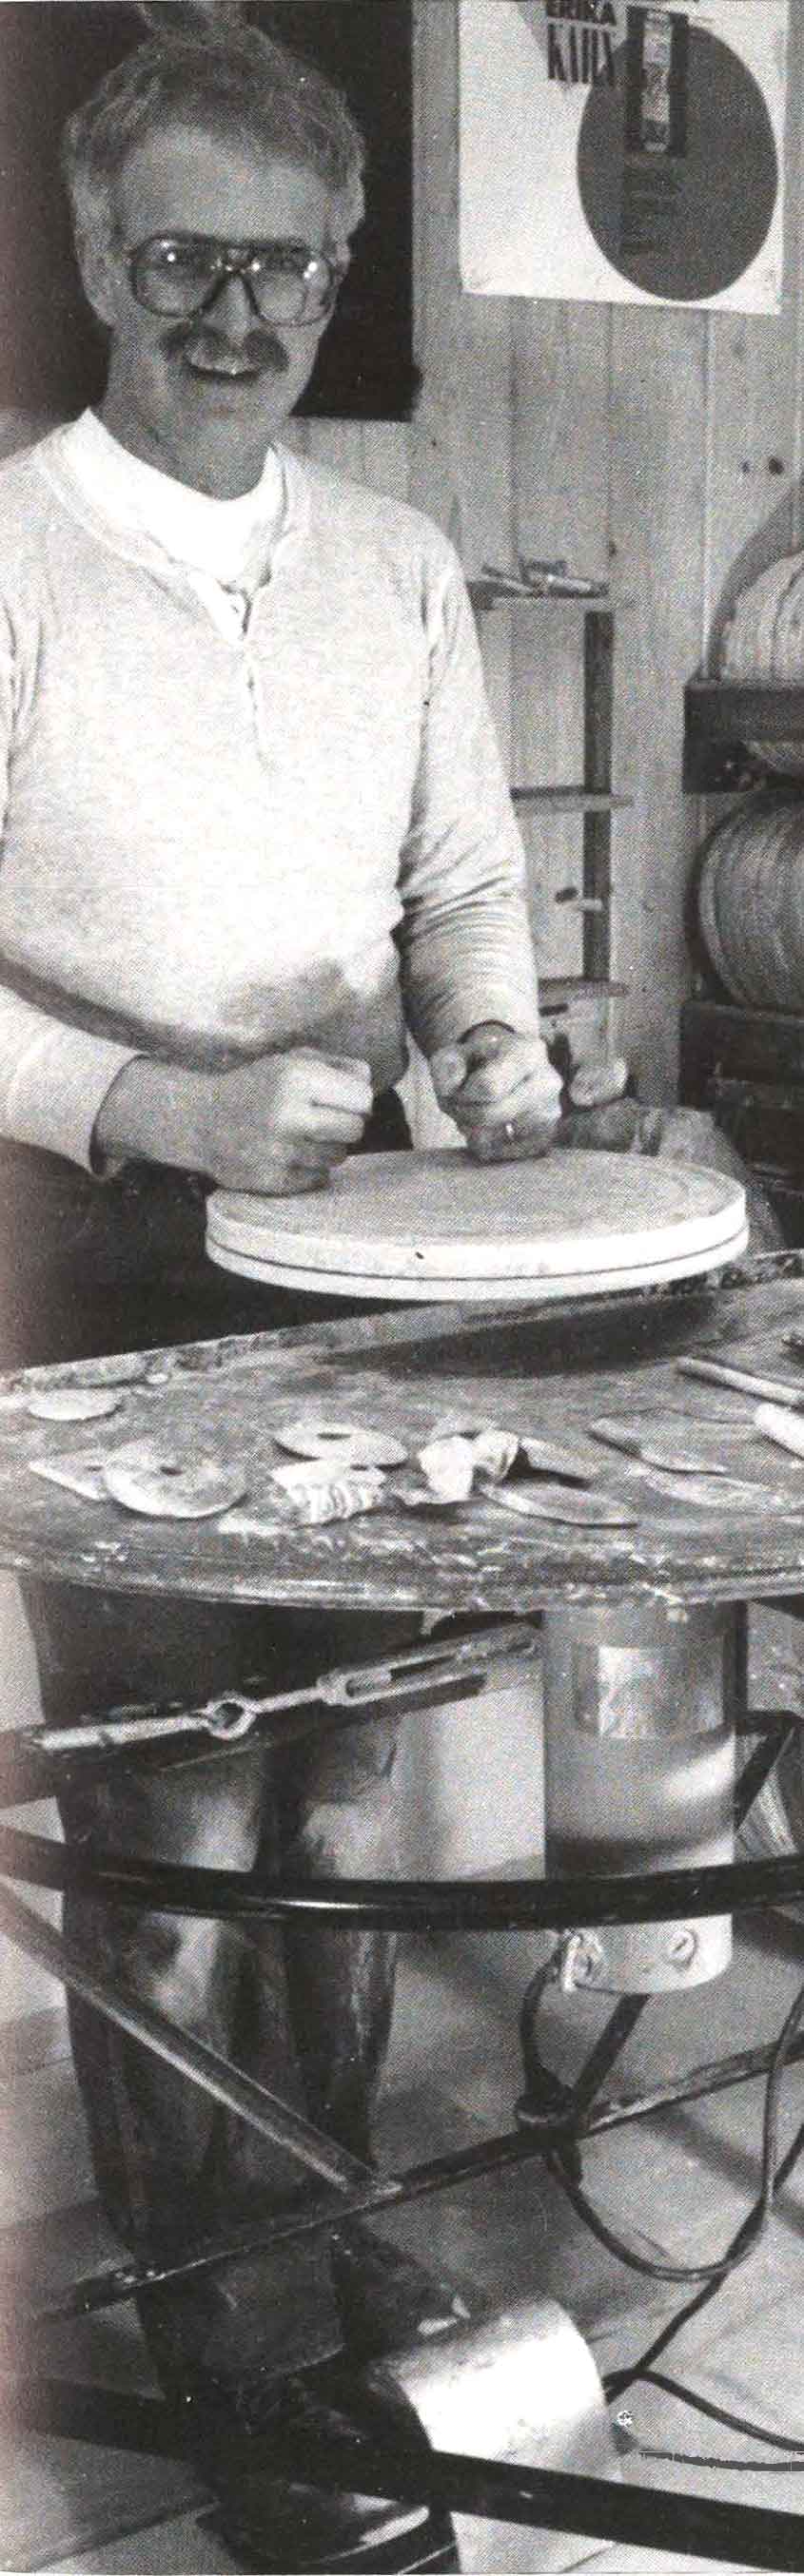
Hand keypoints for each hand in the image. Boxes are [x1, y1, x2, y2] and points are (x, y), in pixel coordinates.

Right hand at [95, 1049, 372, 1193]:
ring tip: (303, 1136)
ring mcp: (281, 1152)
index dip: (356, 1098)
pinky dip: (310, 1168)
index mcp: (296, 1078)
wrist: (201, 1122)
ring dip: (328, 1147)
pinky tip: (290, 1154)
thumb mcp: (290, 1061)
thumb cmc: (254, 1087)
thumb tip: (368, 1079)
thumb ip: (335, 1065)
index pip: (363, 1097)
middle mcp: (290, 1115)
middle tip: (324, 1119)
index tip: (341, 1098)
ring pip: (340, 1156)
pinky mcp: (275, 1181)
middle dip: (346, 1123)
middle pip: (356, 1128)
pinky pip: (319, 1178)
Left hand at [429, 1023, 562, 1160]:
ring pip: (499, 1140)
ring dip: (476, 1133)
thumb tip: (452, 1089)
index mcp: (528, 1052)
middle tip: (460, 1105)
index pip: (488, 1087)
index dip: (463, 1093)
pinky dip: (490, 1147)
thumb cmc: (475, 1063)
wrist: (498, 1069)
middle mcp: (548, 1081)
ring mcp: (551, 1112)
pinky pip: (507, 1155)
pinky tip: (487, 1131)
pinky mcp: (546, 1138)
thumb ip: (447, 1067)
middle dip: (465, 1114)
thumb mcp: (453, 1054)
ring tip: (474, 1115)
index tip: (460, 1087)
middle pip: (492, 1115)